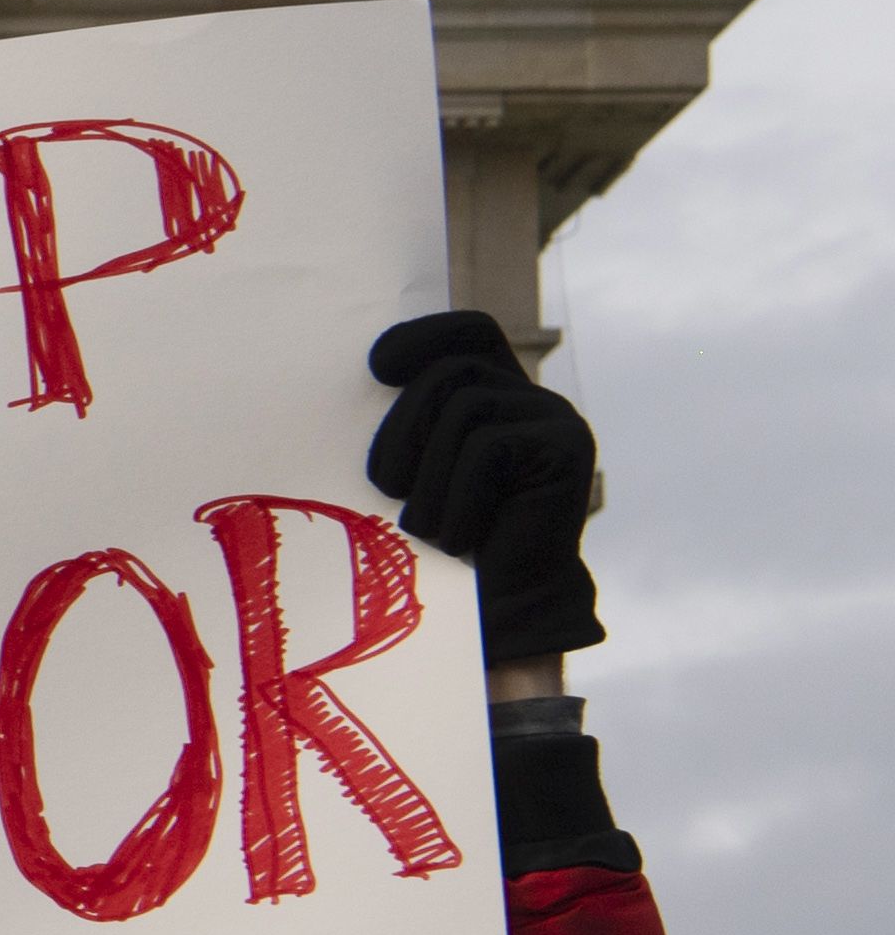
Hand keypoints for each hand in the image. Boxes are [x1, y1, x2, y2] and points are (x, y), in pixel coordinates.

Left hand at [367, 312, 603, 661]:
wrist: (505, 605)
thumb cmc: (447, 535)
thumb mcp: (417, 466)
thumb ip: (412, 418)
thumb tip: (366, 370)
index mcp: (498, 391)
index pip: (469, 329)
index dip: (423, 336)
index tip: (378, 368)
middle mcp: (533, 397)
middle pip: (450, 372)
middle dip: (403, 430)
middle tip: (388, 490)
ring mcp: (556, 420)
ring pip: (464, 410)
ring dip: (428, 477)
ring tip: (427, 528)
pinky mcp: (568, 450)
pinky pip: (488, 448)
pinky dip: (458, 497)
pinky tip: (459, 539)